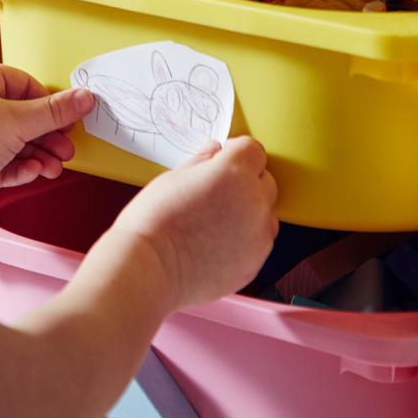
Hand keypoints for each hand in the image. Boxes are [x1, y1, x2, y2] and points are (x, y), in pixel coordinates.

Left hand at [0, 64, 94, 225]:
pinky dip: (17, 168)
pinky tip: (32, 172)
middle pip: (17, 116)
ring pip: (10, 142)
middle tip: (66, 148)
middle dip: (44, 135)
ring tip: (54, 167)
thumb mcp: (16, 122)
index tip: (67, 117)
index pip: (19, 83)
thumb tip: (82, 98)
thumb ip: (53, 113)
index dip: (46, 101)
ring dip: (35, 155)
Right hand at [112, 136, 277, 311]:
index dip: (237, 152)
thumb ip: (203, 161)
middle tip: (218, 190)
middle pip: (265, 180)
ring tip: (217, 220)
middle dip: (246, 181)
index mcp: (234, 173)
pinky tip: (218, 242)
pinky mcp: (255, 263)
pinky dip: (246, 239)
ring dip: (249, 211)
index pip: (253, 150)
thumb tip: (215, 151)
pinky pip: (259, 242)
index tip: (224, 159)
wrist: (152, 267)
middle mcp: (254, 202)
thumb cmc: (156, 220)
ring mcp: (258, 236)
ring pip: (265, 213)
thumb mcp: (175, 177)